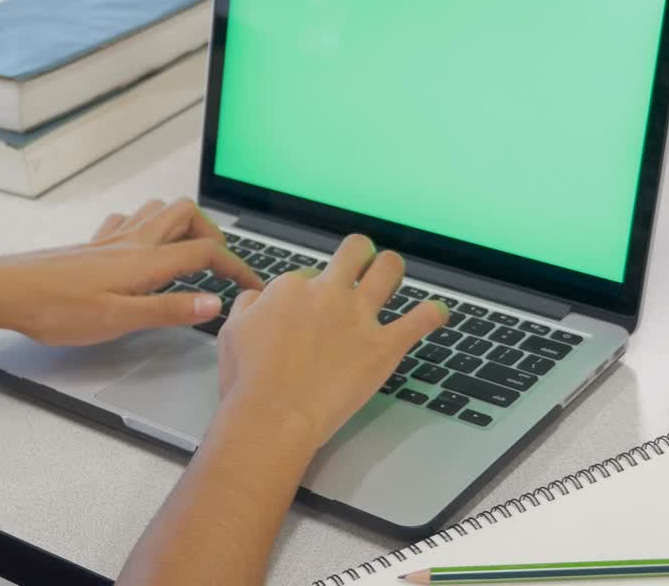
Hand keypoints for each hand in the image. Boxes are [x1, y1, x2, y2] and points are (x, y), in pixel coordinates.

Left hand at [0, 198, 263, 345]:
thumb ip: (170, 309)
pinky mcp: (90, 246)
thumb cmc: (56, 309)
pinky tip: (140, 248)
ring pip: (157, 210)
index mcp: (145, 261)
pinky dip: (146, 227)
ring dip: (181, 224)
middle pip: (186, 214)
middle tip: (220, 266)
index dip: (237, 267)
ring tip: (188, 255)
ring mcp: (110, 240)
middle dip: (212, 234)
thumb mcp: (119, 320)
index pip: (206, 253)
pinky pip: (127, 221)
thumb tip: (216, 302)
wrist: (4, 290)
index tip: (253, 286)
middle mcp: (132, 242)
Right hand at [215, 234, 447, 452]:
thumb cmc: (248, 382)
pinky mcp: (384, 346)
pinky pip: (420, 320)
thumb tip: (259, 297)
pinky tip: (437, 312)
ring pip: (388, 270)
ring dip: (392, 268)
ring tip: (392, 274)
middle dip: (359, 255)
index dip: (310, 289)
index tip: (310, 308)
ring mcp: (359, 317)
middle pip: (354, 252)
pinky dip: (432, 314)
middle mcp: (328, 293)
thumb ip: (249, 306)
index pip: (309, 274)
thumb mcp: (231, 332)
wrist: (273, 415)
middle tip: (361, 265)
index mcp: (292, 287)